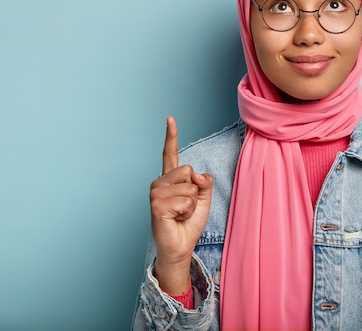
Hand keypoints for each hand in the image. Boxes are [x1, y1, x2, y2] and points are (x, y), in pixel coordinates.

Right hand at [150, 116, 212, 293]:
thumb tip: (196, 174)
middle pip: (188, 170)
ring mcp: (156, 193)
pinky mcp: (156, 205)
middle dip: (195, 190)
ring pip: (189, 186)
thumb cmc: (189, 222)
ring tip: (180, 214)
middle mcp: (160, 182)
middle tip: (185, 206)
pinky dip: (187, 211)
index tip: (170, 119)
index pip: (170, 153)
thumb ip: (204, 181)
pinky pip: (185, 200)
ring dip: (191, 203)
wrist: (181, 245)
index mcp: (171, 178)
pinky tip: (176, 218)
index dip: (171, 136)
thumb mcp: (204, 197)